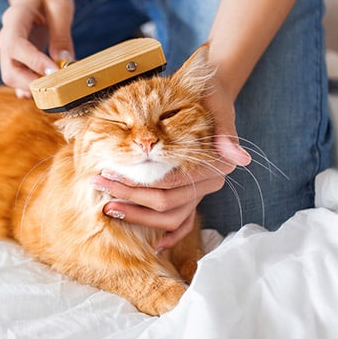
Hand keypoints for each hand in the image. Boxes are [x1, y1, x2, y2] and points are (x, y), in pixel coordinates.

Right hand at [0, 0, 74, 97]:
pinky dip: (31, 88)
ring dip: (32, 88)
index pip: (15, 44)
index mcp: (15, 18)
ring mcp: (8, 51)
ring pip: (12, 78)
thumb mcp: (60, 5)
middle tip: (57, 87)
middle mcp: (6, 37)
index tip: (54, 71)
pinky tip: (48, 90)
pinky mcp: (16, 59)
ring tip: (56, 89)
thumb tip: (66, 63)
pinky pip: (18, 79)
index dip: (33, 61)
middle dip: (31, 84)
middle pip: (9, 70)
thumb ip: (61, 35)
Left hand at [91, 75, 251, 250]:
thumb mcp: (216, 102)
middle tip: (99, 186)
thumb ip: (224, 130)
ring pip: (171, 217)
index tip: (109, 173)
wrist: (210, 95)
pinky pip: (184, 223)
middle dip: (129, 197)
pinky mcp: (193, 195)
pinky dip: (170, 235)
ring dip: (138, 216)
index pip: (171, 181)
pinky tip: (152, 243)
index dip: (138, 181)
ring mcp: (201, 192)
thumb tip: (238, 158)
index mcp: (215, 164)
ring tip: (108, 208)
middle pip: (166, 202)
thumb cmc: (208, 96)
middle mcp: (210, 182)